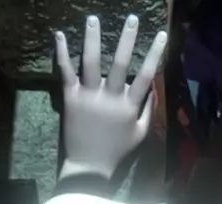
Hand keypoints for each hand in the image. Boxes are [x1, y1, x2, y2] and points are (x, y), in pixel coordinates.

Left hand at [55, 15, 166, 180]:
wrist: (89, 166)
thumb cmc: (117, 150)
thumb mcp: (140, 133)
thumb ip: (148, 110)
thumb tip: (152, 88)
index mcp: (129, 106)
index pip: (147, 74)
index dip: (155, 53)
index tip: (162, 34)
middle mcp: (110, 97)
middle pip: (120, 63)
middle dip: (127, 38)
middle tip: (132, 18)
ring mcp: (89, 96)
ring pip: (91, 62)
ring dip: (92, 38)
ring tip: (93, 18)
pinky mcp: (70, 98)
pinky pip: (66, 72)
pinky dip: (62, 53)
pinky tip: (59, 35)